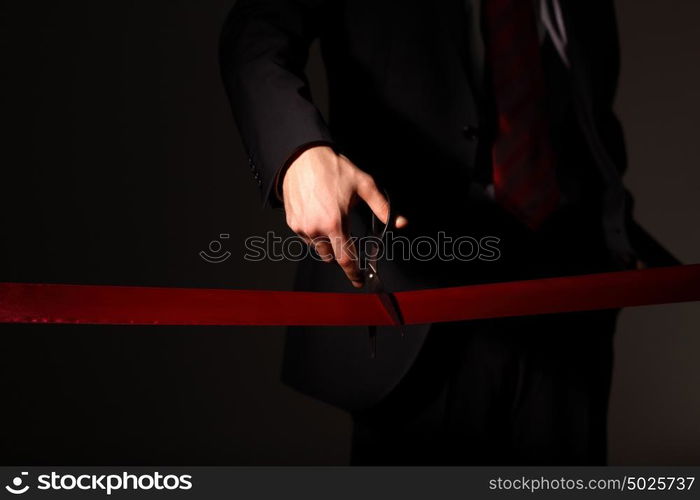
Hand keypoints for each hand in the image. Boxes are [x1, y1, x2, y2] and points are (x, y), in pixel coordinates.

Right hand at [281, 145, 406, 286]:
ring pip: (318, 247)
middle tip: (345, 237)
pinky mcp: (291, 222)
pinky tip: (318, 214)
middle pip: (331, 256)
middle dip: (341, 252)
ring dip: (326, 241)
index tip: (359, 280)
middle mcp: (316, 228)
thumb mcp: (364, 185)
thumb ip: (382, 207)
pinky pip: (306, 237)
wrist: (302, 158)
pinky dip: (314, 232)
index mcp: (335, 222)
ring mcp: (302, 227)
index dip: (354, 273)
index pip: (346, 258)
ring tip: (330, 218)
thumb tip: (398, 221)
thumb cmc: (332, 169)